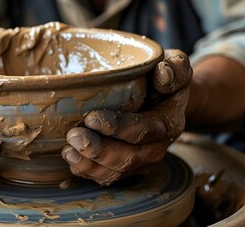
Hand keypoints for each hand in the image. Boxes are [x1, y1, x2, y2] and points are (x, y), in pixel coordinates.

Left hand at [62, 49, 191, 184]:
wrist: (164, 102)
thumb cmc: (162, 80)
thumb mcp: (175, 66)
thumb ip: (175, 67)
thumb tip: (162, 74)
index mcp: (167, 123)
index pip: (143, 130)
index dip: (117, 127)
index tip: (92, 119)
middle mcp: (155, 148)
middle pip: (127, 158)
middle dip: (98, 151)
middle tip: (74, 136)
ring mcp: (140, 162)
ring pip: (115, 173)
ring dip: (89, 165)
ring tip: (69, 150)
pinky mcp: (125, 169)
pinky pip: (106, 178)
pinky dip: (87, 172)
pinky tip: (71, 159)